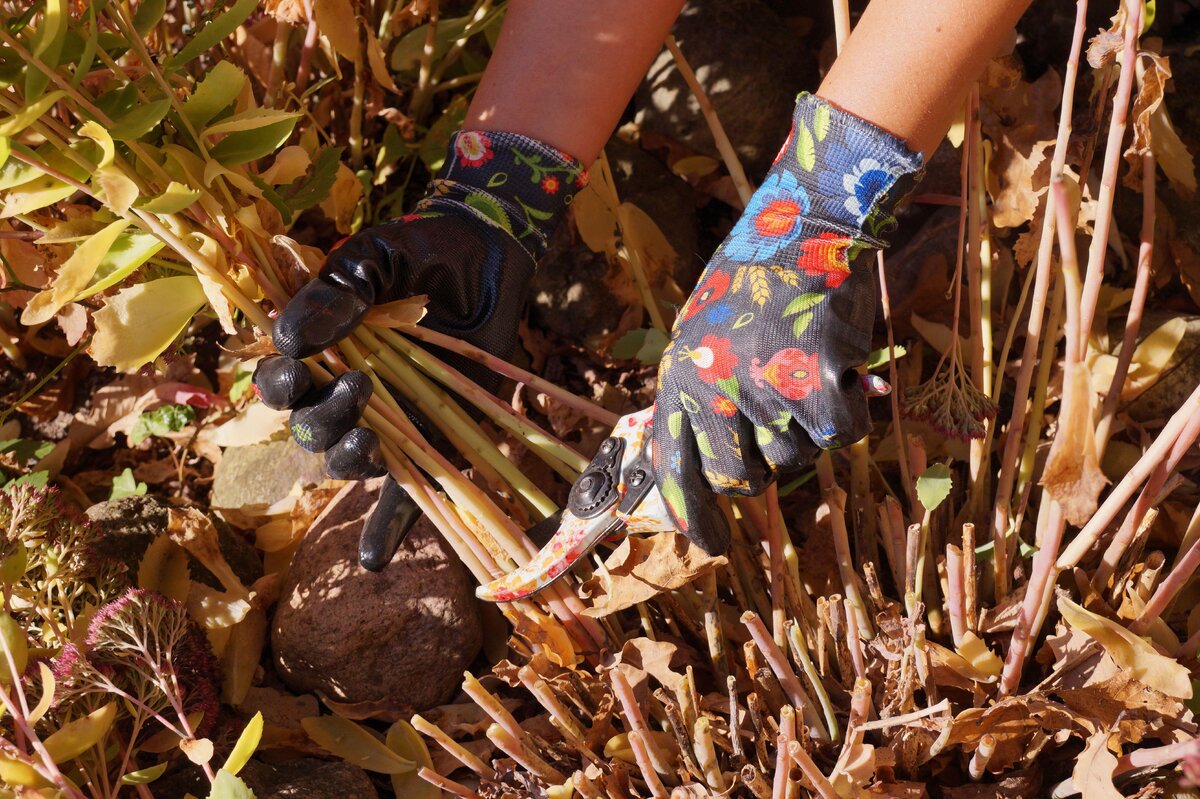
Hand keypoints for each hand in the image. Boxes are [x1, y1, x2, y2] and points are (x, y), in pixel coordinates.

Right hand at [253, 130, 586, 567]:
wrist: (483, 252)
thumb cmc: (418, 251)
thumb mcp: (372, 258)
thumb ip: (337, 292)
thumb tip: (292, 339)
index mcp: (319, 353)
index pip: (280, 388)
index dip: (279, 386)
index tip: (297, 367)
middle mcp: (348, 393)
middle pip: (311, 432)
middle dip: (324, 418)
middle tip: (360, 384)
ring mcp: (391, 417)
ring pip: (349, 461)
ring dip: (350, 458)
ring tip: (370, 436)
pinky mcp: (433, 433)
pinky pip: (409, 490)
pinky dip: (388, 527)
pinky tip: (371, 560)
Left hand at [651, 94, 923, 554]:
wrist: (808, 221)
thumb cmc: (758, 282)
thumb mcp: (704, 335)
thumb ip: (700, 398)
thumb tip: (709, 473)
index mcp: (679, 378)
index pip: (678, 470)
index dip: (695, 516)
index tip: (712, 547)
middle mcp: (711, 389)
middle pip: (745, 480)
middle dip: (769, 464)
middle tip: (786, 419)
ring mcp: (761, 387)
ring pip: (799, 460)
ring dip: (811, 429)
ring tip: (809, 368)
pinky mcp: (814, 380)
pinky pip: (841, 437)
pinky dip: (852, 412)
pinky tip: (844, 371)